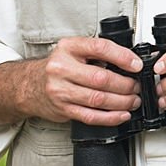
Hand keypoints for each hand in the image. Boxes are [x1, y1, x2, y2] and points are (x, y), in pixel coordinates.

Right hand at [23, 36, 141, 125]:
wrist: (28, 85)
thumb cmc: (57, 66)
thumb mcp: (74, 50)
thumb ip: (97, 52)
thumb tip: (130, 60)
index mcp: (69, 48)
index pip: (100, 48)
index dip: (123, 57)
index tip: (137, 65)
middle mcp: (62, 69)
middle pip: (101, 78)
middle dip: (125, 84)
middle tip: (137, 86)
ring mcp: (61, 91)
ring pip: (98, 99)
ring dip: (122, 102)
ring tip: (133, 100)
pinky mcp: (63, 109)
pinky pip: (91, 116)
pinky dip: (110, 117)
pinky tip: (122, 114)